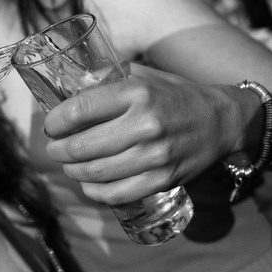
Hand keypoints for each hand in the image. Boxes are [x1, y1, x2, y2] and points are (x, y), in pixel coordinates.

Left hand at [43, 65, 251, 205]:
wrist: (221, 121)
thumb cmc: (176, 96)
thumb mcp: (145, 77)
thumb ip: (111, 82)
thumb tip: (69, 90)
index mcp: (137, 93)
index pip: (80, 110)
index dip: (56, 122)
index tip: (50, 126)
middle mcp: (146, 124)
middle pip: (82, 147)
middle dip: (58, 151)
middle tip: (54, 149)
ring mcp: (155, 156)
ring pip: (96, 173)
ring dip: (73, 172)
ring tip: (68, 166)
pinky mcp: (163, 179)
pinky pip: (117, 193)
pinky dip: (95, 192)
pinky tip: (88, 184)